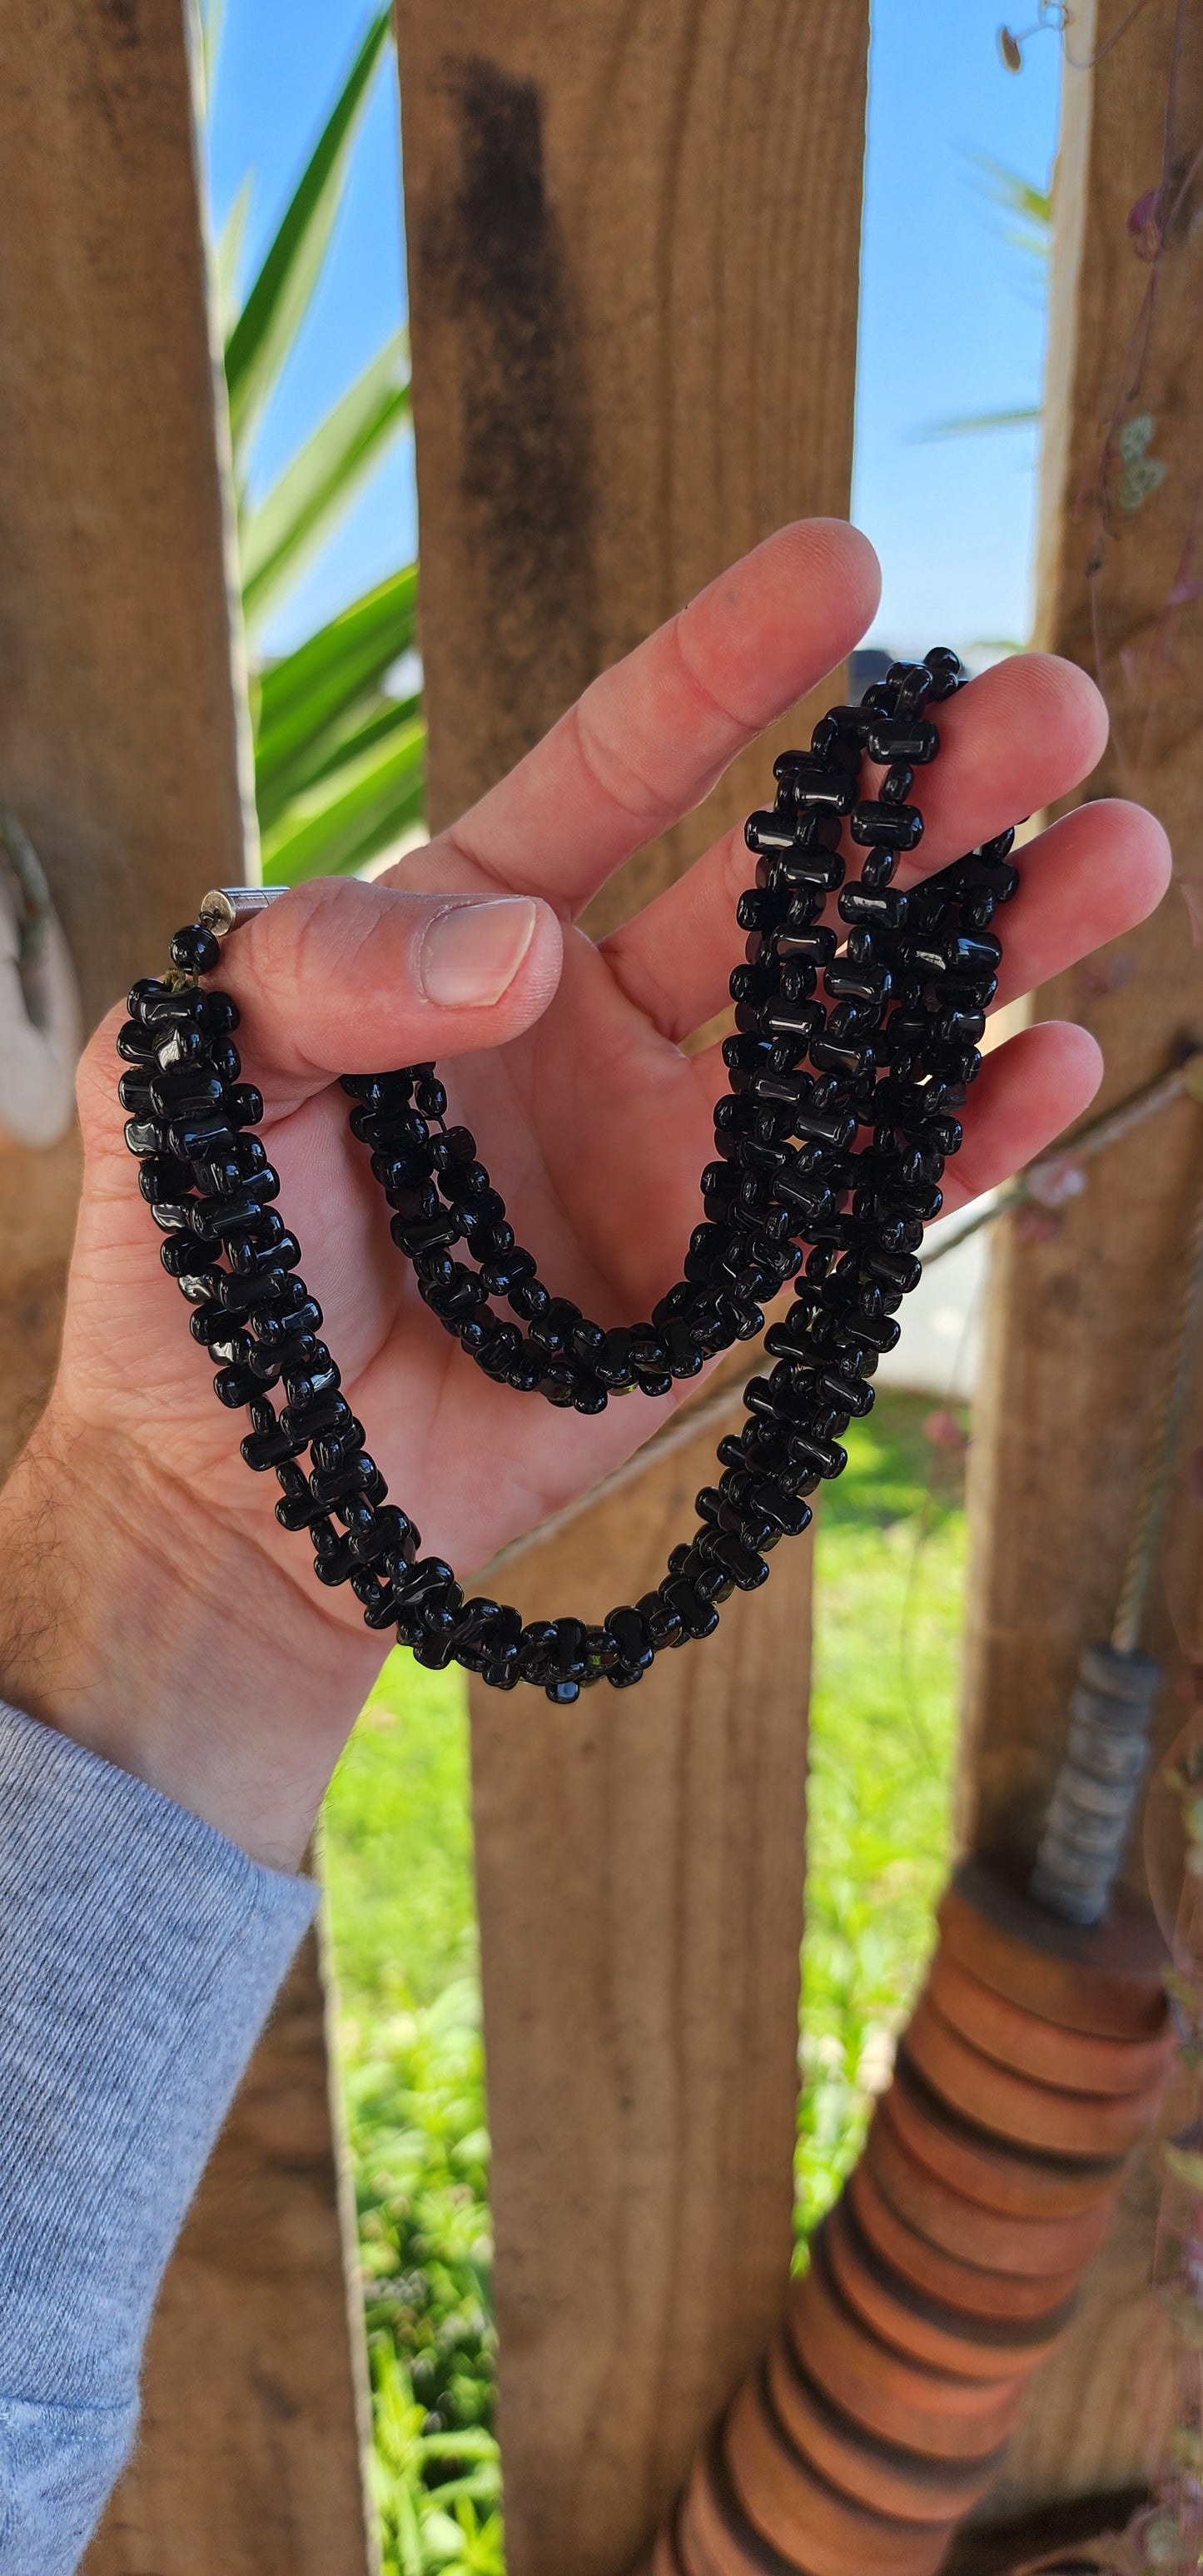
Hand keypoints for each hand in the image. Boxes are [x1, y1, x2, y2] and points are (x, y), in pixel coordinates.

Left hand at [0, 522, 1169, 1864]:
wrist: (236, 1496)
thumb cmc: (192, 1266)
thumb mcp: (192, 1067)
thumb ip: (326, 968)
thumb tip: (524, 951)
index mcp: (476, 925)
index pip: (622, 766)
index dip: (729, 669)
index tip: (844, 569)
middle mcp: (598, 1021)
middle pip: (788, 881)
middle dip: (918, 793)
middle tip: (1048, 708)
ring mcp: (672, 1150)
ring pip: (857, 1024)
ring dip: (985, 941)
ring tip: (1115, 853)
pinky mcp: (718, 1284)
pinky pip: (856, 1197)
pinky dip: (957, 1137)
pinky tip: (1046, 1059)